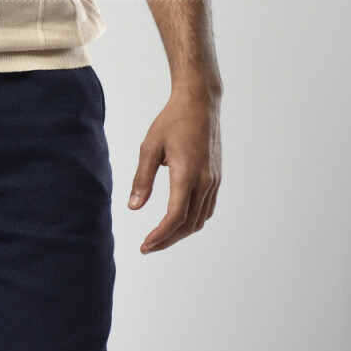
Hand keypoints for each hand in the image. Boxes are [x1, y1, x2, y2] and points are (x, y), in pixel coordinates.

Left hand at [128, 88, 221, 252]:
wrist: (200, 103)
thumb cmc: (172, 121)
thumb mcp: (150, 146)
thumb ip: (142, 179)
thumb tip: (134, 207)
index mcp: (187, 174)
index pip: (175, 216)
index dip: (160, 235)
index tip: (145, 245)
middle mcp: (205, 182)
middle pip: (188, 224)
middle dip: (168, 239)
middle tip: (148, 246)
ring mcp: (214, 181)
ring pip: (200, 219)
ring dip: (180, 232)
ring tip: (160, 237)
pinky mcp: (216, 178)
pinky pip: (207, 208)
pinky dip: (192, 220)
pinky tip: (178, 220)